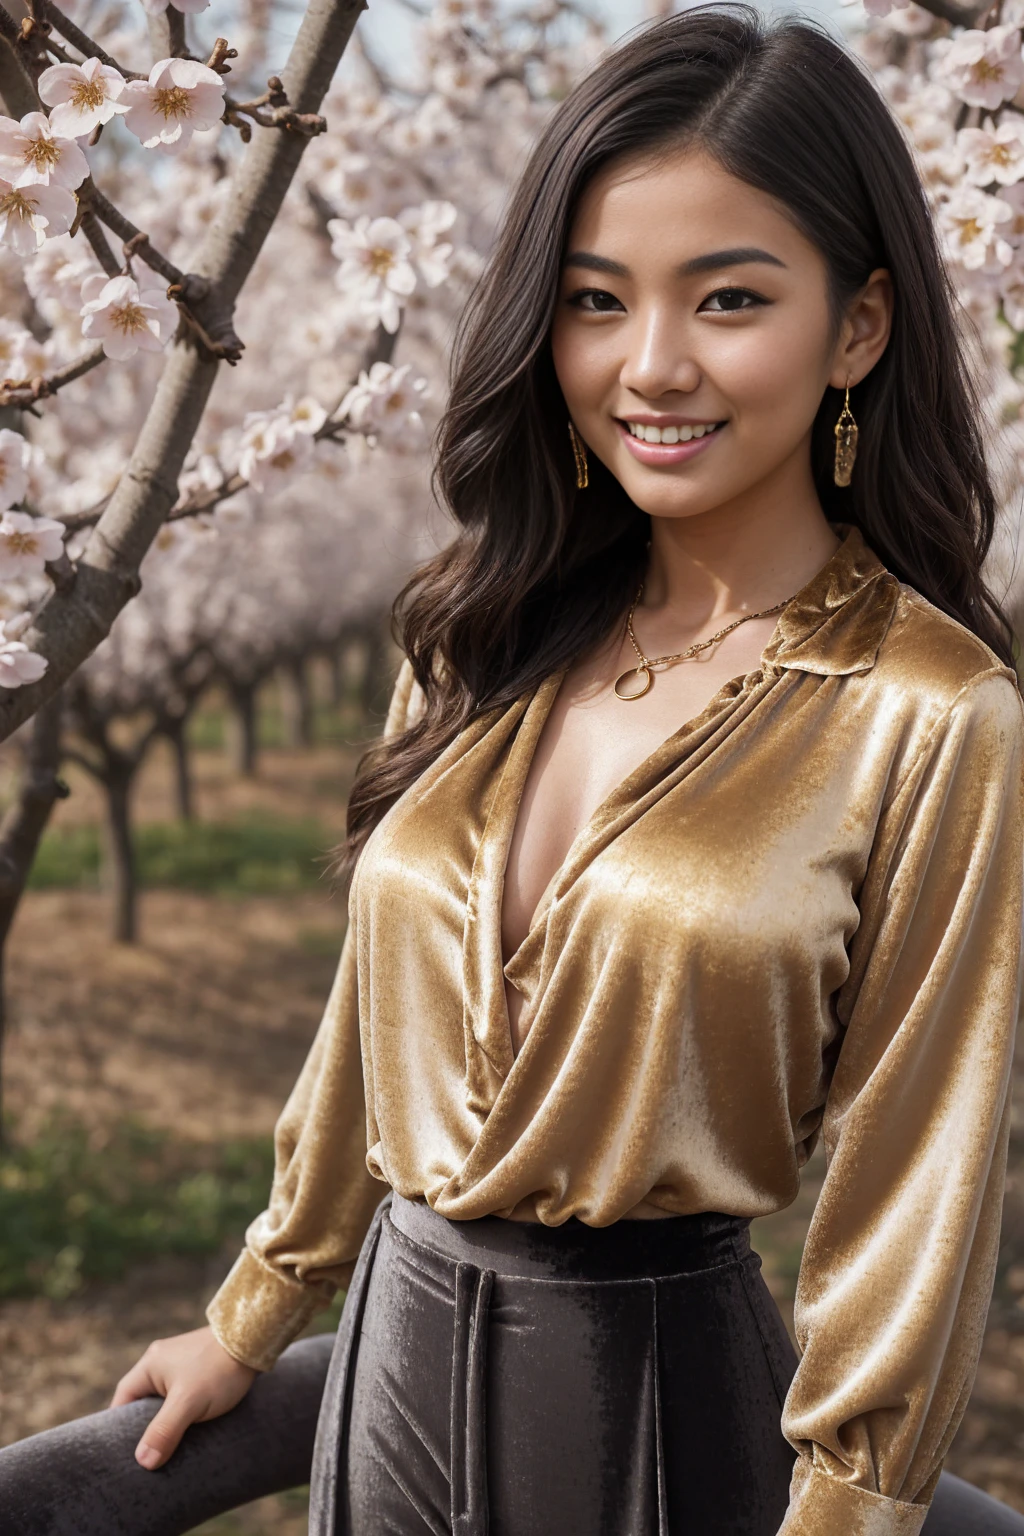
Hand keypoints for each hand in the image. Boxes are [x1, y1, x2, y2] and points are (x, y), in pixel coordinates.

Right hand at [110, 1324, 258, 1469]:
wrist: (254, 1338)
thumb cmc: (218, 1368)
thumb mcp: (188, 1402)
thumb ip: (164, 1431)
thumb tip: (143, 1461)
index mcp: (149, 1364)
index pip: (122, 1401)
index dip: (118, 1428)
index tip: (123, 1453)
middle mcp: (161, 1361)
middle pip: (142, 1401)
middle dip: (144, 1427)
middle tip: (148, 1455)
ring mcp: (180, 1362)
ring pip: (164, 1400)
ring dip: (166, 1420)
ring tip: (169, 1447)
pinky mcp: (198, 1367)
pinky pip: (181, 1395)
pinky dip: (181, 1411)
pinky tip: (190, 1427)